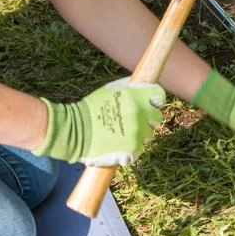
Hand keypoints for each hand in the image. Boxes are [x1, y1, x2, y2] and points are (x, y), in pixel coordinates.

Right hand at [35, 78, 165, 165]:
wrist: (75, 130)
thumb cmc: (91, 108)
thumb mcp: (111, 89)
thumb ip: (130, 87)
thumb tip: (144, 85)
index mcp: (136, 97)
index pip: (159, 96)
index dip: (155, 100)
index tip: (149, 104)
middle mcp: (139, 114)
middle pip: (157, 118)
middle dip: (148, 119)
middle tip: (133, 121)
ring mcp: (137, 133)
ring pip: (148, 135)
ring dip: (139, 135)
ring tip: (122, 133)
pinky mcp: (132, 150)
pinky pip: (138, 149)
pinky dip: (131, 148)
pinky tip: (118, 144)